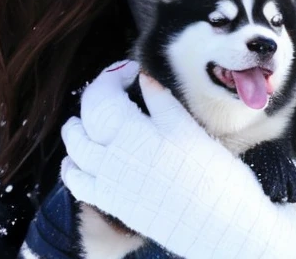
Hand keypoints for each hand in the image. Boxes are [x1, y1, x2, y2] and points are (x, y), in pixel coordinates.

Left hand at [61, 63, 295, 258]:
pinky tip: (80, 158)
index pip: (102, 95)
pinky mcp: (113, 205)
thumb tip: (143, 75)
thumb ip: (159, 99)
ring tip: (91, 117)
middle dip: (97, 96)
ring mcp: (108, 185)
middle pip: (85, 118)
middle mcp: (111, 159)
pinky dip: (73, 166)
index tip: (131, 69)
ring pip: (75, 149)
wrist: (221, 227)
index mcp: (130, 133)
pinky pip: (78, 183)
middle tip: (116, 87)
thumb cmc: (212, 174)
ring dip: (78, 128)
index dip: (112, 75)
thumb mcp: (187, 128)